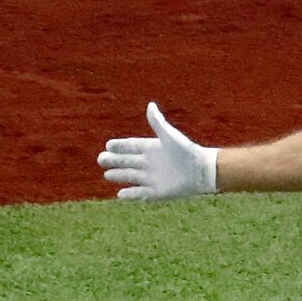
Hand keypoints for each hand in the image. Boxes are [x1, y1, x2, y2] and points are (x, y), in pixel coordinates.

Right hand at [97, 102, 217, 200]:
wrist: (201, 171)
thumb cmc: (186, 151)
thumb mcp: (169, 136)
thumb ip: (158, 122)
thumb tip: (150, 105)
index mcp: (152, 148)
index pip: (132, 146)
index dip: (120, 146)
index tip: (108, 145)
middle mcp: (150, 163)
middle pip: (127, 161)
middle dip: (114, 161)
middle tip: (101, 159)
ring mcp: (153, 178)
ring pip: (131, 176)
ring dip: (119, 176)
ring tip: (107, 175)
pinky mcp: (157, 191)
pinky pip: (140, 193)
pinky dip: (131, 195)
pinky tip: (120, 195)